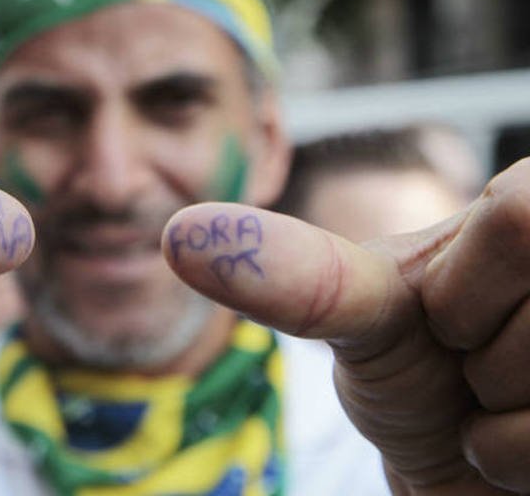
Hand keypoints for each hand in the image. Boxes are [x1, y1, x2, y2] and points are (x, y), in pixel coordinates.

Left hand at [163, 159, 529, 494]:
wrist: (458, 461)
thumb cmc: (410, 372)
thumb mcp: (354, 311)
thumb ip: (294, 271)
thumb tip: (179, 233)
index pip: (525, 212)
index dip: (465, 287)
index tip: (449, 316)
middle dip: (482, 355)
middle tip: (474, 365)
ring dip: (501, 418)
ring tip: (502, 403)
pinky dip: (515, 460)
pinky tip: (526, 445)